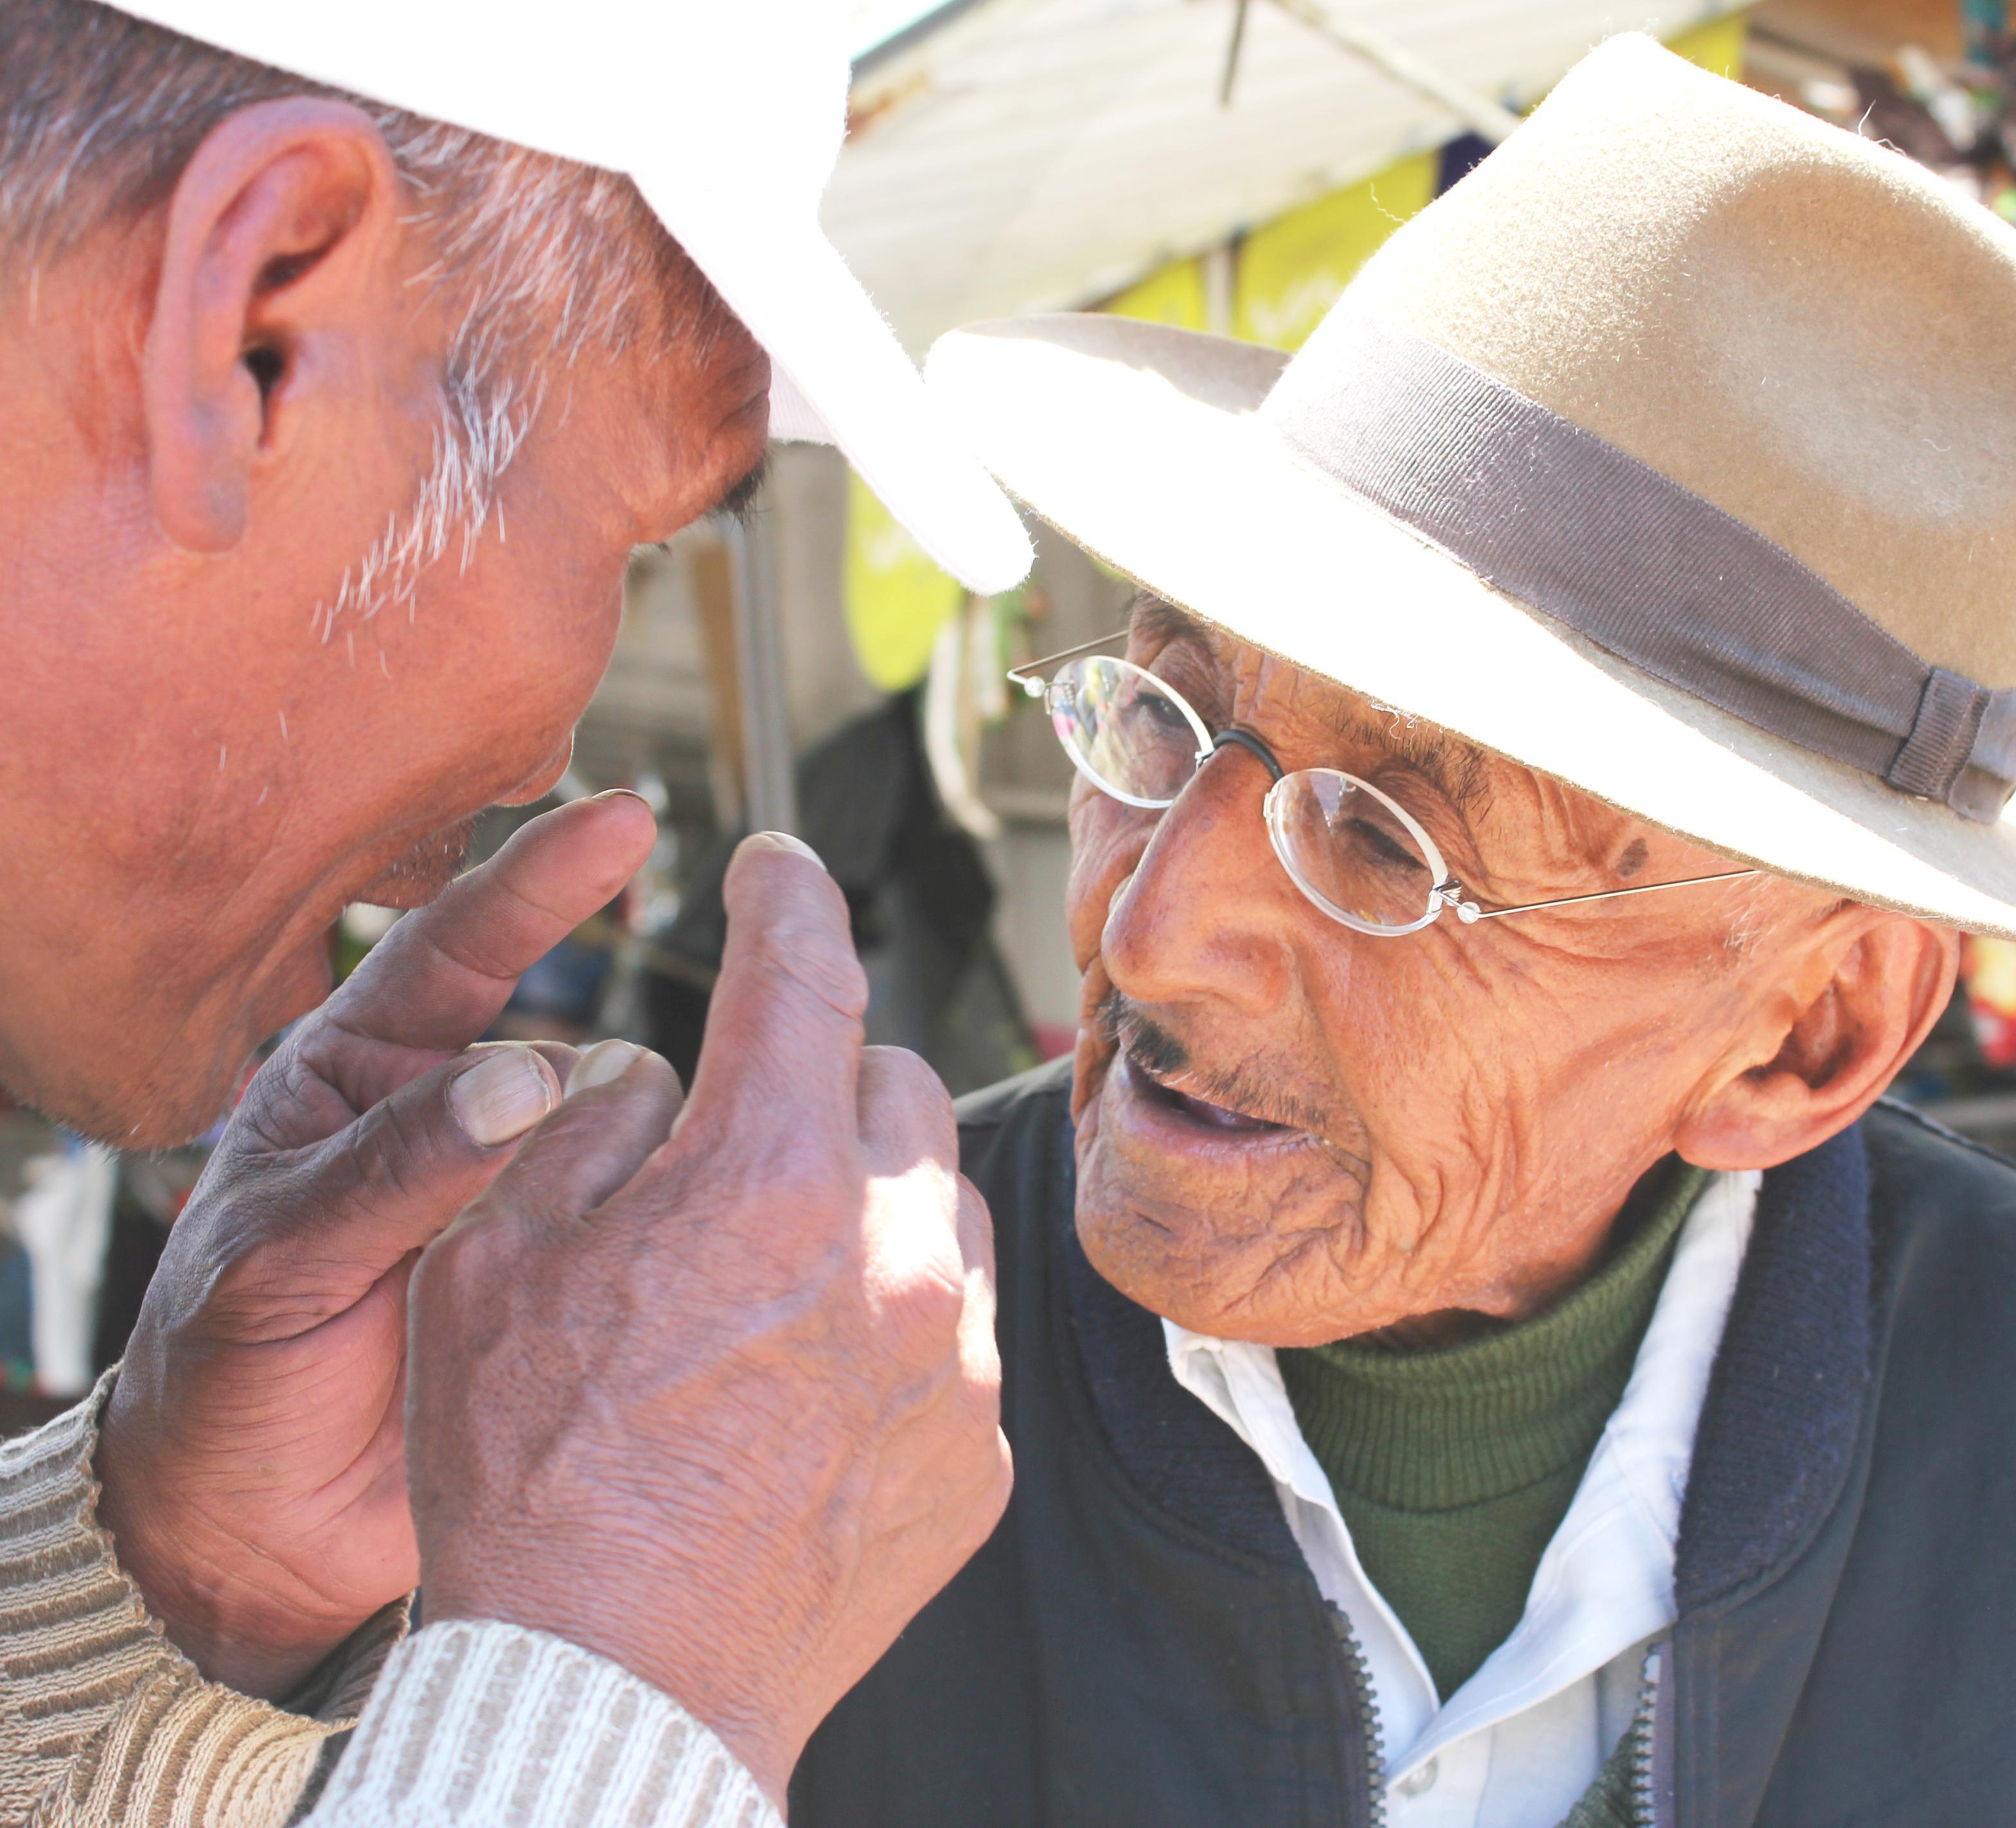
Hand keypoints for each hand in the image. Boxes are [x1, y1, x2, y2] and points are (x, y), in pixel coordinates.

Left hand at [95, 793, 655, 1698]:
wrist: (248, 1540)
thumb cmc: (221, 1383)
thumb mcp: (274, 1263)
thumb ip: (392, 1172)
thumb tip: (520, 1085)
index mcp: (354, 1083)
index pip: (456, 951)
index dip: (542, 879)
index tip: (624, 819)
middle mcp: (449, 1126)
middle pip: (567, 1039)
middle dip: (642, 1023)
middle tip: (738, 981)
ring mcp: (514, 1205)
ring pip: (618, 1137)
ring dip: (663, 1142)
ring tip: (710, 1154)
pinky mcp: (562, 1284)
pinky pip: (633, 1228)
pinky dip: (679, 1217)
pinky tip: (726, 1218)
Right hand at [408, 833, 1010, 1805]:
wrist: (612, 1690)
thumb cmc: (532, 1480)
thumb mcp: (495, 1267)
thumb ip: (587, 1132)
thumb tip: (652, 1077)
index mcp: (768, 1177)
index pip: (800, 971)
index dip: (784, 895)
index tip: (777, 865)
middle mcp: (893, 1251)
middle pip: (893, 1085)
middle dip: (823, 1082)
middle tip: (747, 1136)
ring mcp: (956, 1356)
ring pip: (939, 1207)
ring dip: (870, 1206)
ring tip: (775, 1280)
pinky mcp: (980, 1449)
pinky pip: (959, 1334)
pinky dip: (897, 1326)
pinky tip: (812, 1388)